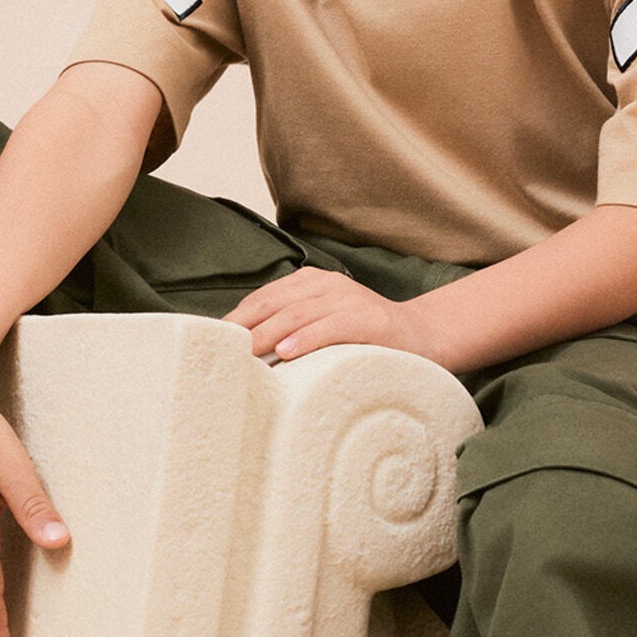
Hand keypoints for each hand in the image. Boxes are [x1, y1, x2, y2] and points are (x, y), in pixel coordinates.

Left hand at [224, 267, 430, 364]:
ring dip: (268, 333)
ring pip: (298, 313)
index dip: (236, 318)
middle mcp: (328, 285)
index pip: (263, 297)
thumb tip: (246, 352)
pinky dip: (307, 339)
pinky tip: (287, 353)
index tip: (212, 342)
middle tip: (220, 352)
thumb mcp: (325, 326)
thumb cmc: (366, 339)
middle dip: (244, 327)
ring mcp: (350, 300)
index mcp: (312, 283)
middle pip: (274, 303)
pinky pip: (332, 327)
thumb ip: (292, 330)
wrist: (425, 338)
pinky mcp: (370, 320)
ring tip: (246, 353)